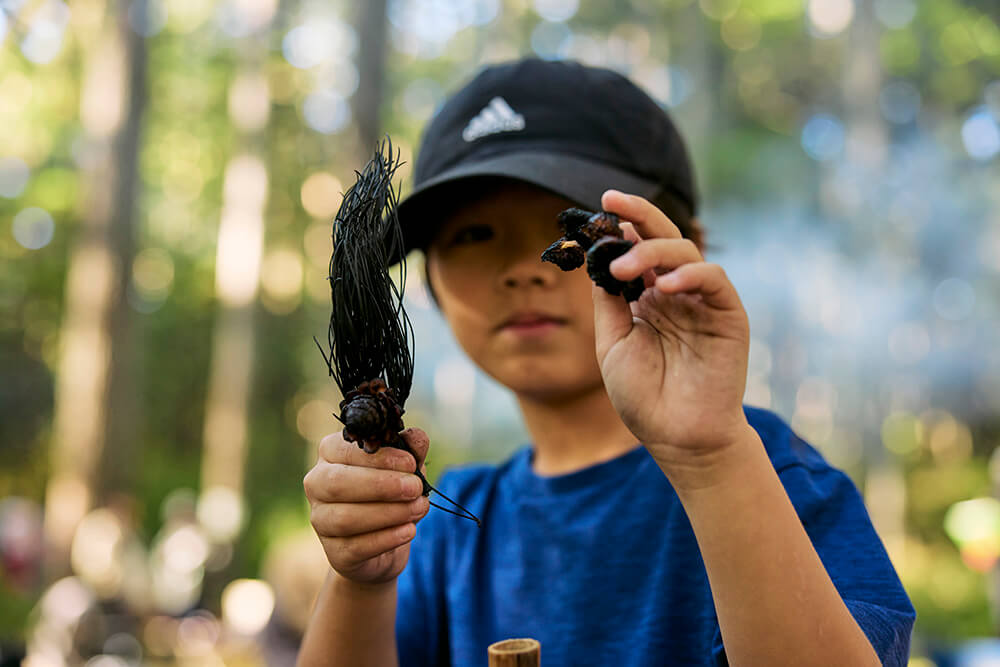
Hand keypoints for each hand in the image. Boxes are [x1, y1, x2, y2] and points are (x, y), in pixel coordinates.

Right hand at [303, 428, 430, 585]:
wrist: (386, 543)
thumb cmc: (391, 493)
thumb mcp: (406, 468)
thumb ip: (411, 450)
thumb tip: (418, 436)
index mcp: (330, 454)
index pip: (344, 450)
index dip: (379, 457)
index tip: (411, 463)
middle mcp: (317, 485)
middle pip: (337, 483)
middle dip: (381, 485)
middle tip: (415, 488)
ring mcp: (321, 520)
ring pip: (345, 518)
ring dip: (388, 513)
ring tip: (419, 508)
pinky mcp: (334, 552)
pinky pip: (356, 546)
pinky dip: (386, 538)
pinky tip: (409, 530)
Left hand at [593, 190, 751, 471]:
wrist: (677, 437)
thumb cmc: (643, 397)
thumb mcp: (612, 342)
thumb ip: (609, 299)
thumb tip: (597, 255)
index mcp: (647, 297)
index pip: (636, 250)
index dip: (621, 226)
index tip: (599, 206)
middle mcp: (675, 292)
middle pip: (662, 238)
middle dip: (639, 215)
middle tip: (613, 202)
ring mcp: (701, 301)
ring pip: (685, 252)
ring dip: (652, 251)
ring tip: (624, 268)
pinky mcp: (727, 314)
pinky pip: (713, 279)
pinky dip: (690, 274)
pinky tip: (665, 285)